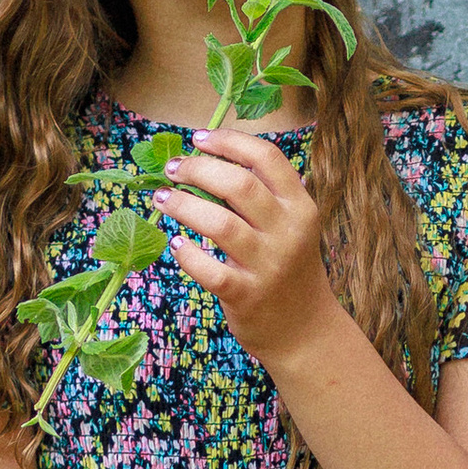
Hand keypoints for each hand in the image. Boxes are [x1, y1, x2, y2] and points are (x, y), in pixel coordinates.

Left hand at [152, 127, 333, 370]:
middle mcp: (288, 231)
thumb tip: (207, 161)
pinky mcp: (246, 294)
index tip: (198, 138)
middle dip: (197, 169)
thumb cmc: (288, 269)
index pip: (267, 158)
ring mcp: (268, 264)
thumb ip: (262, 197)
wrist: (305, 330)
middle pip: (238, 184)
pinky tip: (175, 244)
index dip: (229, 141)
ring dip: (183, 205)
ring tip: (162, 199)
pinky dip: (187, 253)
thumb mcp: (291, 227)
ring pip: (219, 223)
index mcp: (300, 206)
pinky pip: (209, 269)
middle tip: (172, 169)